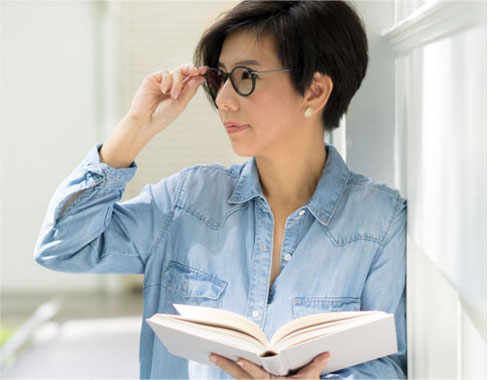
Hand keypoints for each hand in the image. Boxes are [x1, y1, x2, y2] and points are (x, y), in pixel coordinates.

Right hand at [126, 63, 209, 135]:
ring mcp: (162, 82)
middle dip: (191, 69)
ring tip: (173, 96)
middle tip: (196, 71)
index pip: (191, 80)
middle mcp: (171, 85)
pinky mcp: (152, 79)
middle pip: (184, 71)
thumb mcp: (181, 103)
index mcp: (180, 92)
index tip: (206, 70)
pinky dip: (167, 81)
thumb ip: (190, 90)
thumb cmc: (163, 116)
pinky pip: (165, 73)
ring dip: (177, 84)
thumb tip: (201, 77)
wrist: (146, 121)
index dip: (198, 74)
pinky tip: (164, 90)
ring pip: (176, 72)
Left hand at [208, 351, 330, 378]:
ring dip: (226, 368)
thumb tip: (326, 352)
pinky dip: (233, 372)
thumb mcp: (310, 379)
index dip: (249, 367)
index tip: (238, 359)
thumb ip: (315, 365)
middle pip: (241, 377)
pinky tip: (223, 363)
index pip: (259, 376)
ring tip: (212, 356)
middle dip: (226, 365)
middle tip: (212, 355)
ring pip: (238, 379)